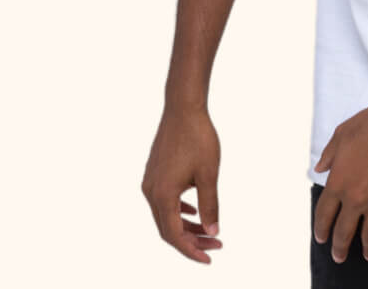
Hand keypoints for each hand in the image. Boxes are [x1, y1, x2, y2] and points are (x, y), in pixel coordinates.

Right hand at [141, 105, 223, 263]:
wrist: (183, 108)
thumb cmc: (198, 138)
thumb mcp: (209, 174)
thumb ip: (210, 205)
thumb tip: (213, 231)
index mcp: (163, 195)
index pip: (174, 235)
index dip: (191, 250)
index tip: (210, 258)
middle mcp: (151, 192)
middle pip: (168, 229)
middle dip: (192, 241)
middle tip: (217, 246)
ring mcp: (150, 183)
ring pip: (166, 216)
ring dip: (187, 226)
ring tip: (210, 232)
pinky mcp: (154, 174)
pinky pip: (164, 202)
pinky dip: (179, 211)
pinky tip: (194, 212)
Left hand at [312, 94, 367, 262]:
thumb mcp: (340, 135)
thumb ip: (329, 156)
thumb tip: (320, 169)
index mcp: (338, 182)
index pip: (324, 214)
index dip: (321, 229)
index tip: (322, 238)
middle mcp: (355, 197)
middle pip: (344, 231)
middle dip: (340, 248)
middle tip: (339, 256)